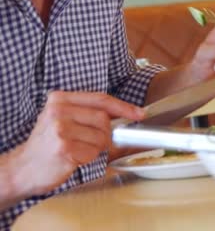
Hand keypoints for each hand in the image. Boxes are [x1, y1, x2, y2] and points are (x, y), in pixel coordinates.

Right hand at [11, 92, 143, 195]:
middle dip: (105, 133)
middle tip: (91, 142)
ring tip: (78, 150)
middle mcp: (59, 110)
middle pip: (104, 119)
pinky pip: (93, 152)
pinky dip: (89, 158)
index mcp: (60, 99)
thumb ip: (91, 113)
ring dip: (97, 148)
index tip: (139, 113)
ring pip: (101, 137)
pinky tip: (74, 158)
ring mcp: (60, 129)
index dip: (123, 107)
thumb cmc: (48, 145)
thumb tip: (129, 116)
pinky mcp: (64, 147)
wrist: (23, 168)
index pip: (101, 99)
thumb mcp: (64, 120)